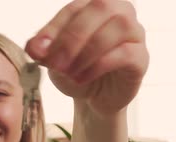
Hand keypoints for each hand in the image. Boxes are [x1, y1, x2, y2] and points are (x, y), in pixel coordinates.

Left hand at [25, 0, 148, 114]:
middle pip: (101, 7)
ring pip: (118, 26)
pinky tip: (82, 78)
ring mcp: (134, 33)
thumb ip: (43, 51)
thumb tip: (34, 48)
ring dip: (88, 51)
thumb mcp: (54, 61)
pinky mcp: (141, 57)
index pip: (75, 7)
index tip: (37, 50)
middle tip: (55, 63)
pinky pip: (126, 52)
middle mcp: (120, 11)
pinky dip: (99, 65)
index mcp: (95, 5)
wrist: (94, 98)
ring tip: (69, 73)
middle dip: (73, 37)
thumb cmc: (75, 70)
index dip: (54, 28)